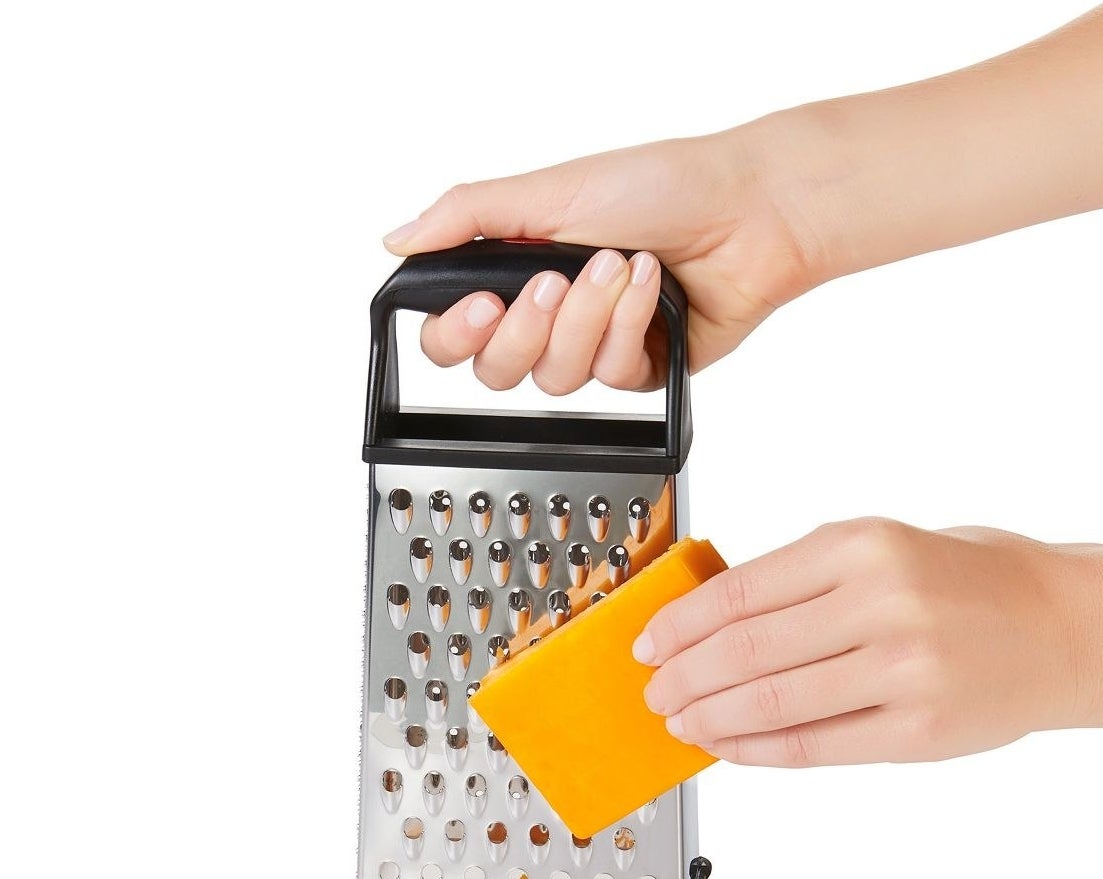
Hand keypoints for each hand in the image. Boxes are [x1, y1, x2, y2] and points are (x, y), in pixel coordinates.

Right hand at [381, 10, 1102, 396]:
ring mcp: (591, 349)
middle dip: (531, 327)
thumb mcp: (550, 189)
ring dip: (589, 319)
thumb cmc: (659, 186)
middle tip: (558, 279)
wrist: (746, 213)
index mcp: (514, 273)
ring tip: (620, 267)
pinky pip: (610, 380)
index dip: (457, 336)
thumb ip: (466, 217)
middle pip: (498, 372)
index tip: (479, 305)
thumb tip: (396, 240)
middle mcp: (548, 319)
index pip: (453, 338)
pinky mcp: (635, 372)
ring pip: (556, 380)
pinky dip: (630, 328)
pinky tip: (651, 290)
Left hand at [633, 519, 1102, 766]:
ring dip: (709, 717)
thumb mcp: (879, 548)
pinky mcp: (917, 729)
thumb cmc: (964, 581)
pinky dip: (758, 749)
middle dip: (683, 676)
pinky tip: (729, 746)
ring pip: (771, 701)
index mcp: (861, 547)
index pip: (740, 591)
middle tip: (655, 690)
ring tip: (680, 722)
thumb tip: (712, 620)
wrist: (1061, 624)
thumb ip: (800, 581)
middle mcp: (880, 603)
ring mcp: (901, 670)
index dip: (680, 623)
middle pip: (745, 649)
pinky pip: (814, 745)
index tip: (648, 642)